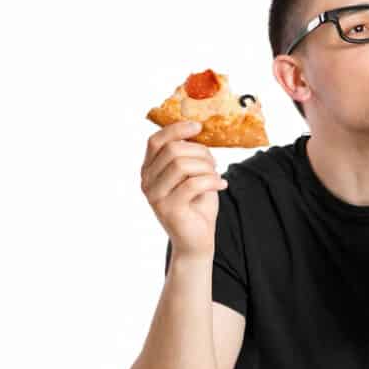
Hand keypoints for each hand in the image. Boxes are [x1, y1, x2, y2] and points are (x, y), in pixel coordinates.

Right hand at [141, 121, 226, 260]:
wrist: (196, 241)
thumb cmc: (196, 206)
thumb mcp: (192, 175)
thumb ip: (189, 156)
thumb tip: (197, 131)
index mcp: (149, 170)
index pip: (156, 141)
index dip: (176, 129)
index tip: (198, 126)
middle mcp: (147, 182)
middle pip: (172, 150)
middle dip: (200, 152)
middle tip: (214, 163)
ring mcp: (155, 196)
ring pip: (181, 165)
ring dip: (206, 167)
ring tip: (216, 176)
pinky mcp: (168, 209)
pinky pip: (193, 183)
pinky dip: (212, 181)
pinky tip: (221, 185)